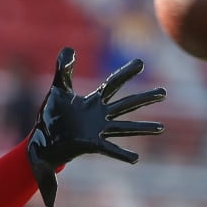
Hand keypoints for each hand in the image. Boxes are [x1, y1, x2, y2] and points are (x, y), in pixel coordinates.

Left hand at [26, 48, 165, 206]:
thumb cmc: (52, 116)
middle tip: (163, 92)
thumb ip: (63, 69)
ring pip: (125, 128)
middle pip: (127, 104)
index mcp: (94, 101)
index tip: (140, 62)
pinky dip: (122, 154)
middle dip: (145, 98)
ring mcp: (98, 131)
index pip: (113, 84)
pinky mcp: (92, 145)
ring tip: (161, 128)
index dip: (126, 73)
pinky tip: (135, 157)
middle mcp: (100, 115)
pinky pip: (110, 149)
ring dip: (143, 128)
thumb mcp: (58, 89)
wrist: (43, 140)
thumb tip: (69, 49)